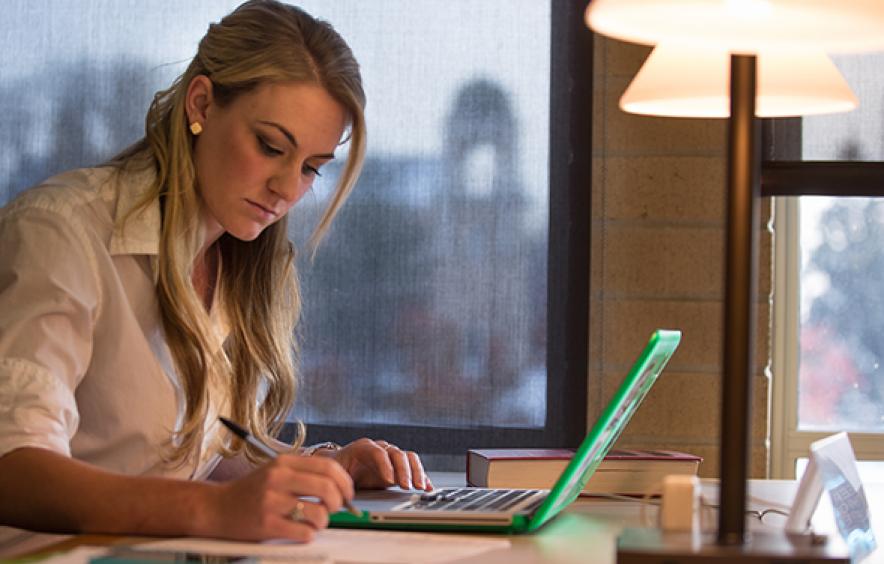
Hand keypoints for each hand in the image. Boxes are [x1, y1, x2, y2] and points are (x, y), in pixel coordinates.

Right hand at [207, 454, 353, 541]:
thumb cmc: (250, 491)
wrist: (215, 507)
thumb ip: (303, 474)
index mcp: (284, 462)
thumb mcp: (275, 471)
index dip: (345, 482)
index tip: (348, 493)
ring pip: (319, 513)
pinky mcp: (266, 524)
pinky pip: (303, 532)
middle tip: (335, 509)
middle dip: (339, 503)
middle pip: (327, 488)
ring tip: (314, 522)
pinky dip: (308, 535)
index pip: (328, 466)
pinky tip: (300, 532)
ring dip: (323, 521)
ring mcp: (271, 501)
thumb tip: (339, 486)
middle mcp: (278, 478)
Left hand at [322, 438, 432, 491]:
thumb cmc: (338, 469)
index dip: (385, 466)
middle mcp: (380, 448)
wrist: (342, 464)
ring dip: (416, 472)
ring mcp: (391, 456)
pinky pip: (413, 467)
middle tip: (407, 486)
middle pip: (396, 453)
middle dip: (404, 470)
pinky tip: (427, 486)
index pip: (378, 452)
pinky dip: (421, 476)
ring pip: (408, 458)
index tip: (389, 481)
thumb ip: (341, 481)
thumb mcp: (336, 473)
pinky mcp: (398, 467)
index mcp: (363, 448)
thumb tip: (344, 497)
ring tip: (420, 487)